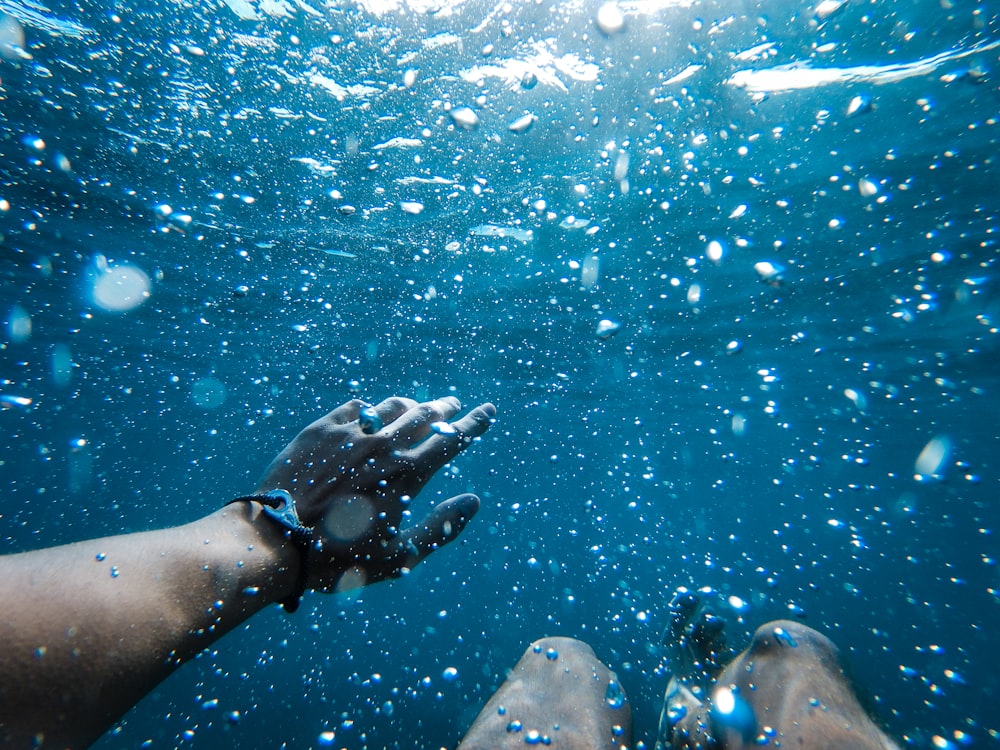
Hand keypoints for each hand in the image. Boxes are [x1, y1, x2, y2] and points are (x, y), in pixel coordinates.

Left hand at [256, 396, 495, 590]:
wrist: (278, 541)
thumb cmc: (341, 557)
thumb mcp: (400, 557)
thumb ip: (442, 528)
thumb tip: (473, 501)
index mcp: (409, 474)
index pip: (452, 439)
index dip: (475, 424)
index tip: (488, 410)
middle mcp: (384, 446)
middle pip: (425, 414)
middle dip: (445, 408)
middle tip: (453, 405)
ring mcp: (352, 433)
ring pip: (392, 406)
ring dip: (411, 405)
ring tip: (417, 407)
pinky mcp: (321, 430)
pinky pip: (356, 407)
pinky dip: (372, 409)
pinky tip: (371, 414)